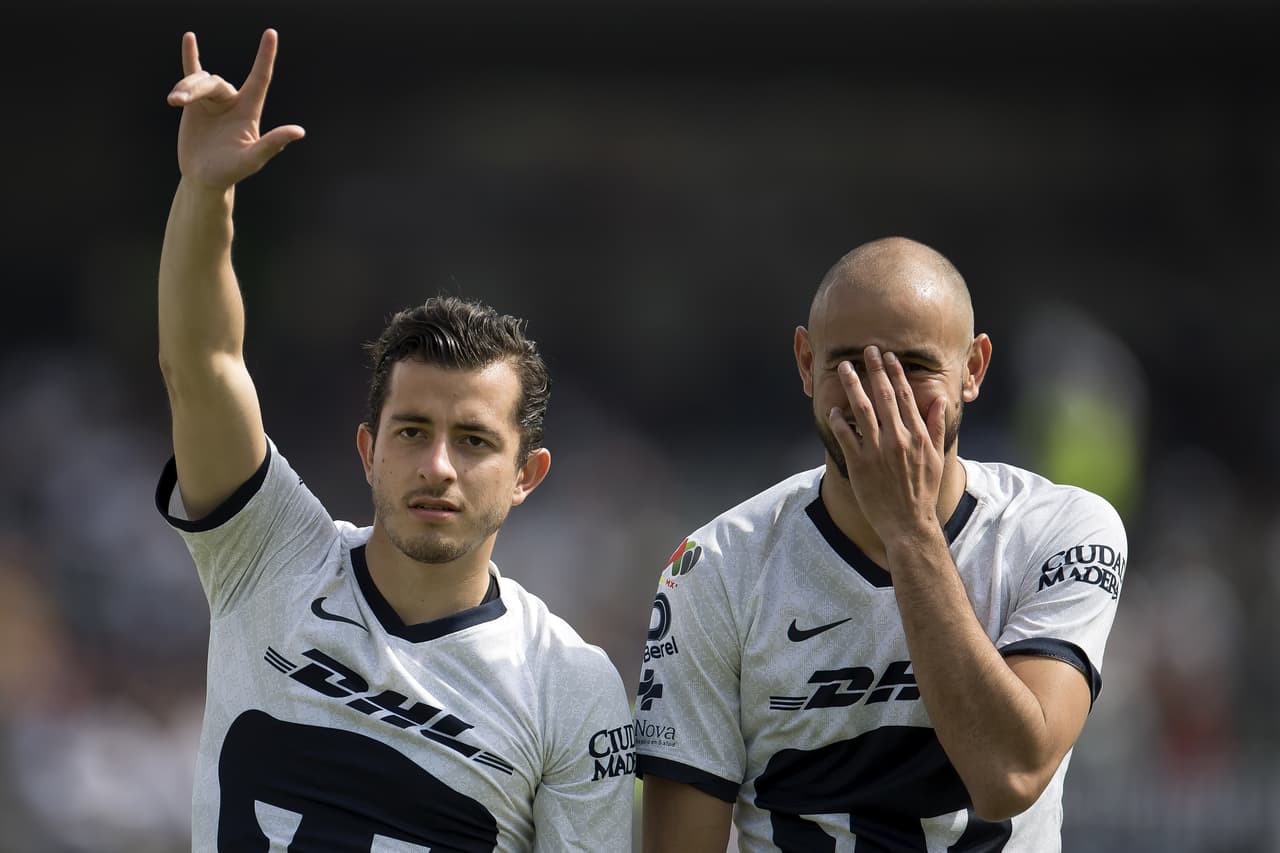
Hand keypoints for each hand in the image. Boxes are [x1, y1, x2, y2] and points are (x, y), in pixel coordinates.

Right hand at [166, 29, 304, 190]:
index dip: (265, 56)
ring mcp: (214, 101)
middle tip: (177, 101)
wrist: (203, 177)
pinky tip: (189, 38)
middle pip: (215, 82)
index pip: (260, 78)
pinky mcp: (195, 104)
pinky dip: (191, 57)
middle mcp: (233, 102)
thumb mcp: (252, 159)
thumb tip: (299, 131)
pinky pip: (193, 74)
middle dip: (196, 88)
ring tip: (173, 101)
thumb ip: (272, 144)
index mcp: (249, 111)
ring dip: (185, 87)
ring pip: (200, 81)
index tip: (271, 33)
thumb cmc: (231, 172)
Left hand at [826, 346, 947, 544]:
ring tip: (844, 368)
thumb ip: (935, 426)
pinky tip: (833, 408)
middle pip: (884, 396)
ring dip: (852, 386)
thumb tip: (938, 400)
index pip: (906, 395)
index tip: (888, 356)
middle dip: (874, 370)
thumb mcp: (936, 457)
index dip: (895, 373)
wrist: (908, 523)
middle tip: (866, 349)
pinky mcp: (860, 464)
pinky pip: (845, 435)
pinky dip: (839, 420)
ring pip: (862, 410)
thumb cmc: (922, 491)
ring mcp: (877, 451)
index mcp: (917, 435)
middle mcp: (898, 438)